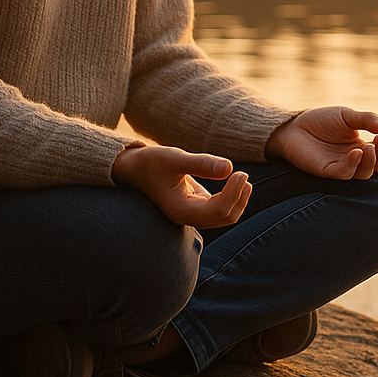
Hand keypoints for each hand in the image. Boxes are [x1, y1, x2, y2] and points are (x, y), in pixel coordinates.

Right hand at [112, 145, 251, 228]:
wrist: (134, 168)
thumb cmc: (151, 162)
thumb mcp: (174, 158)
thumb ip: (201, 163)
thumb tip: (230, 167)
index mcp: (180, 210)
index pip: (216, 210)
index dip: (233, 194)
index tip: (240, 173)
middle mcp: (187, 216)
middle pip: (223, 218)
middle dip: (238, 199)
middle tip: (244, 176)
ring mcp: (191, 213)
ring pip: (223, 216)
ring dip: (237, 201)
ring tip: (244, 180)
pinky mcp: (194, 206)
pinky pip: (218, 209)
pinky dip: (230, 198)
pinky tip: (235, 182)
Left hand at [265, 106, 377, 180]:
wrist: (294, 125)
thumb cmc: (320, 120)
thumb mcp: (346, 115)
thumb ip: (367, 119)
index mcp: (362, 146)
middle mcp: (355, 160)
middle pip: (377, 166)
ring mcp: (342, 166)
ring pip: (364, 173)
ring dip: (370, 161)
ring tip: (369, 147)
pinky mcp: (328, 171)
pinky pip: (345, 173)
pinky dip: (353, 164)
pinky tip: (356, 152)